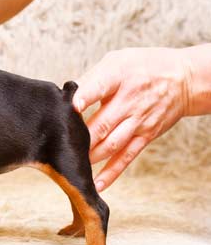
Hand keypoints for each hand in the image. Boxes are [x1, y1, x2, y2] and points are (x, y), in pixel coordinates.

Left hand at [73, 48, 190, 191]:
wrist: (183, 80)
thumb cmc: (143, 67)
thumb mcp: (117, 60)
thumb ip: (91, 78)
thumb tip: (65, 96)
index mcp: (119, 77)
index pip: (100, 86)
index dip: (85, 96)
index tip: (73, 106)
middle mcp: (129, 101)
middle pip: (102, 124)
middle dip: (80, 138)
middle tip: (60, 146)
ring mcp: (138, 121)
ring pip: (111, 144)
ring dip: (91, 157)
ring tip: (72, 164)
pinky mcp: (145, 136)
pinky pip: (126, 157)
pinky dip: (111, 172)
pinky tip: (96, 184)